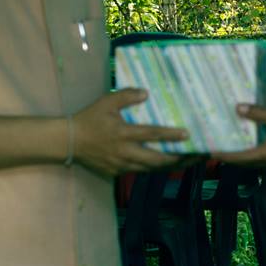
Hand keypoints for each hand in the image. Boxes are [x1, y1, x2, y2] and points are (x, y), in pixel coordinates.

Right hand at [71, 89, 188, 176]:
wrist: (69, 141)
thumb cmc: (90, 118)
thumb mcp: (106, 102)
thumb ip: (126, 96)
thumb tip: (146, 93)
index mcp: (122, 133)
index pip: (151, 134)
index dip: (170, 135)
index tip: (187, 134)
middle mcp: (124, 152)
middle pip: (156, 159)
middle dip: (177, 158)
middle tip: (196, 155)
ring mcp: (121, 165)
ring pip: (150, 169)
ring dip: (169, 166)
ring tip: (187, 162)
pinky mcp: (117, 172)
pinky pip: (139, 171)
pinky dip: (154, 168)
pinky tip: (166, 164)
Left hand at [214, 104, 265, 167]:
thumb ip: (258, 113)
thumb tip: (237, 108)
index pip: (240, 158)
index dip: (224, 154)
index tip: (210, 150)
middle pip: (245, 163)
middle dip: (230, 156)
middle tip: (216, 148)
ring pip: (254, 163)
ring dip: (242, 156)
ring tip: (230, 146)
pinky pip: (263, 160)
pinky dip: (253, 154)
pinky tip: (251, 144)